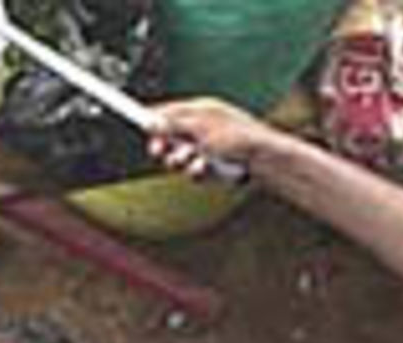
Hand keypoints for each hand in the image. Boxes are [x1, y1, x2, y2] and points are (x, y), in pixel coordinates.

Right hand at [145, 99, 275, 180]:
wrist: (264, 162)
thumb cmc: (238, 137)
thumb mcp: (200, 127)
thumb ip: (174, 125)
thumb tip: (151, 122)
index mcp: (201, 110)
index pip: (169, 111)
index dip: (153, 119)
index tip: (137, 122)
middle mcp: (204, 128)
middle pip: (172, 138)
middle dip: (165, 146)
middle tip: (160, 152)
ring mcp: (209, 149)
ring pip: (182, 158)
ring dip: (182, 162)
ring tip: (191, 161)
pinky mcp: (215, 168)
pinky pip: (197, 172)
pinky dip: (199, 173)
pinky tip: (205, 171)